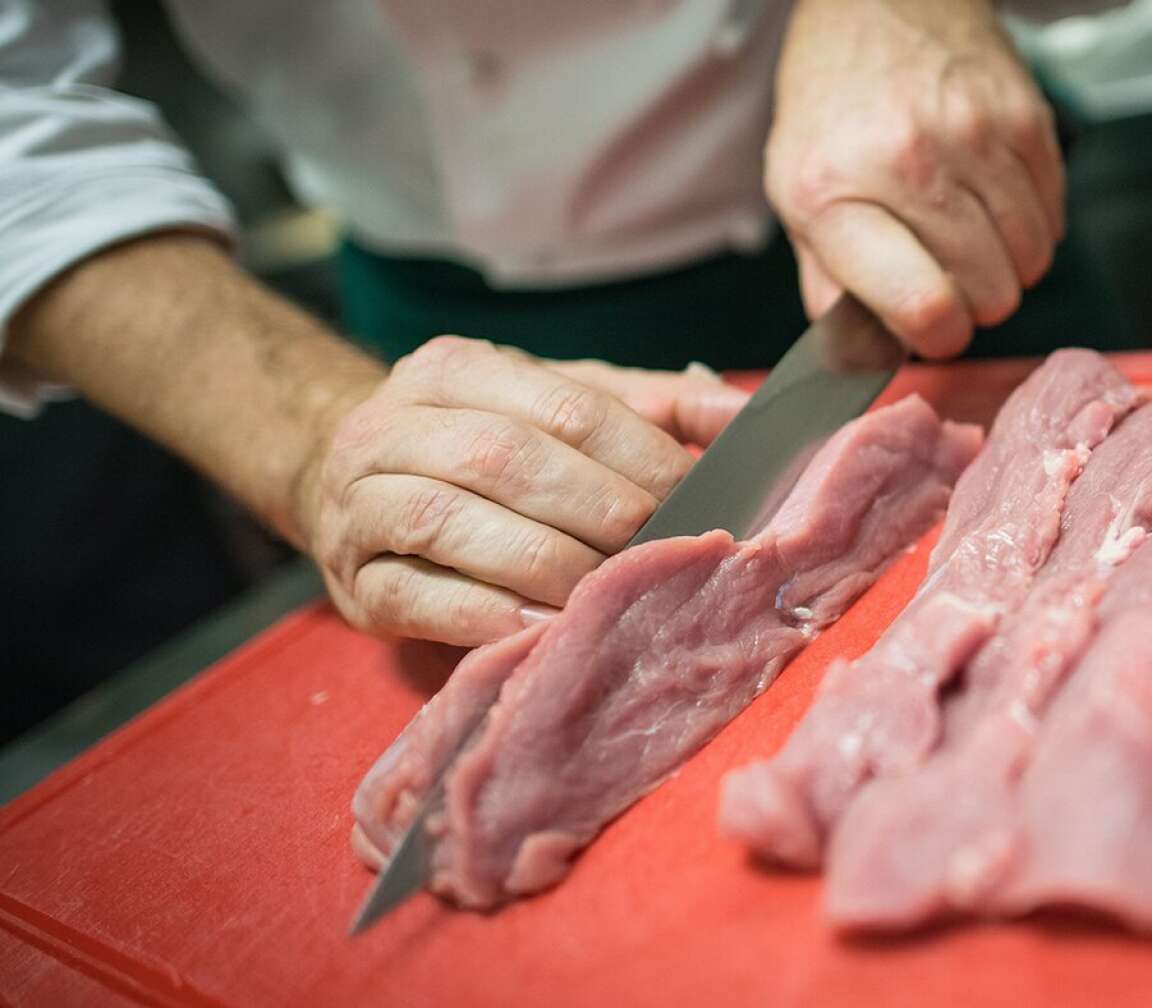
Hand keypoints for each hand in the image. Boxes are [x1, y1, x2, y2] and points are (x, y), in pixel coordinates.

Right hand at [299, 337, 747, 645]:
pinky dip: (486, 614)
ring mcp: (357, 504)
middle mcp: (392, 425)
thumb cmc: (487, 448)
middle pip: (506, 459)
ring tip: (610, 593)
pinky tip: (544, 628)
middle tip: (665, 552)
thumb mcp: (562, 406)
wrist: (356, 488)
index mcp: (455, 369)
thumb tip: (743, 410)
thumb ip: (653, 405)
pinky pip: (416, 597)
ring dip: (546, 563)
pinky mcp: (352, 583)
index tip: (702, 496)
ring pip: (452, 524)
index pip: (566, 407)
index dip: (642, 456)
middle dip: (600, 510)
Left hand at [767, 0, 1065, 358]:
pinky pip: (1054, 219)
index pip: (924, 307)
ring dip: (1006, 267)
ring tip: (967, 234)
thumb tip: (867, 358)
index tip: (931, 328)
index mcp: (836, 195)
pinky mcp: (1025, 121)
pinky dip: (1030, 226)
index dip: (937, 337)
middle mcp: (909, 164)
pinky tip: (991, 201)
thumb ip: (829, 287)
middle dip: (972, 302)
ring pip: (1032, 263)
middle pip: (989, 295)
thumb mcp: (795, 198)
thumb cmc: (835, 106)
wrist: (880, 5)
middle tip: (945, 272)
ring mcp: (975, 138)